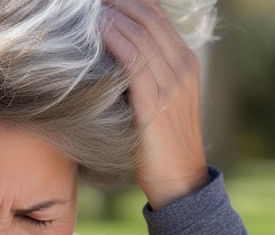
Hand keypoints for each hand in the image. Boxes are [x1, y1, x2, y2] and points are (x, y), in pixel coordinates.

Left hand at [103, 0, 209, 209]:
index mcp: (185, 62)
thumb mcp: (161, 98)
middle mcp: (182, 67)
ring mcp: (172, 85)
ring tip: (89, 7)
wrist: (179, 178)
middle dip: (120, 2)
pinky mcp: (157, 104)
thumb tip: (114, 52)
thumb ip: (146, 73)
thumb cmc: (162, 141)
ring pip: (142, 35)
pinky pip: (136, 63)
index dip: (130, 1)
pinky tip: (101, 29)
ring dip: (114, 15)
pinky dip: (118, 40)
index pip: (157, 16)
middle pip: (149, 18)